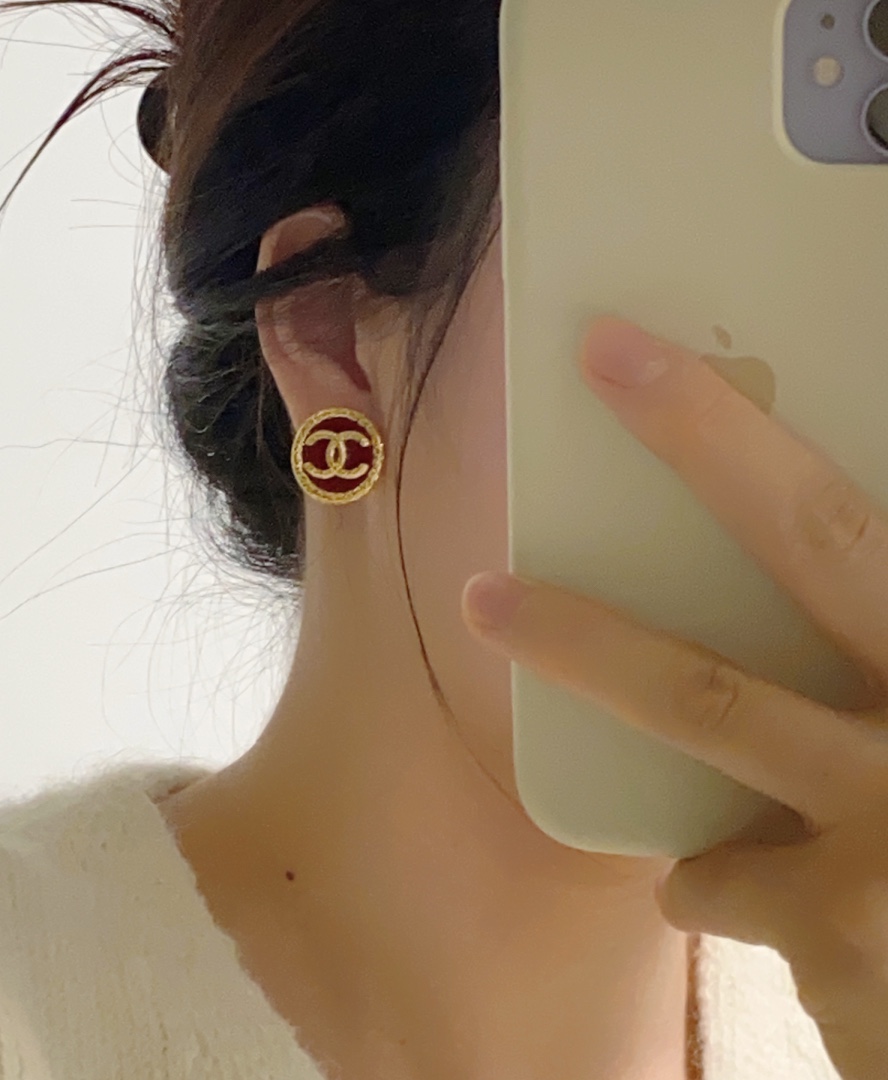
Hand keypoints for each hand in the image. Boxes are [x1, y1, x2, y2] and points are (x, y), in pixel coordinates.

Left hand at [461, 316, 887, 1079]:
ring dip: (583, 643)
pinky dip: (713, 876)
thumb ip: (868, 650)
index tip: (686, 345)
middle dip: (709, 433)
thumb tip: (816, 596)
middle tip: (610, 354)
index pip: (861, 514)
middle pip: (820, 537)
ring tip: (487, 600)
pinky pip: (714, 873)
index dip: (776, 425)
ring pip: (705, 698)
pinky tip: (729, 890)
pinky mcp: (838, 925)